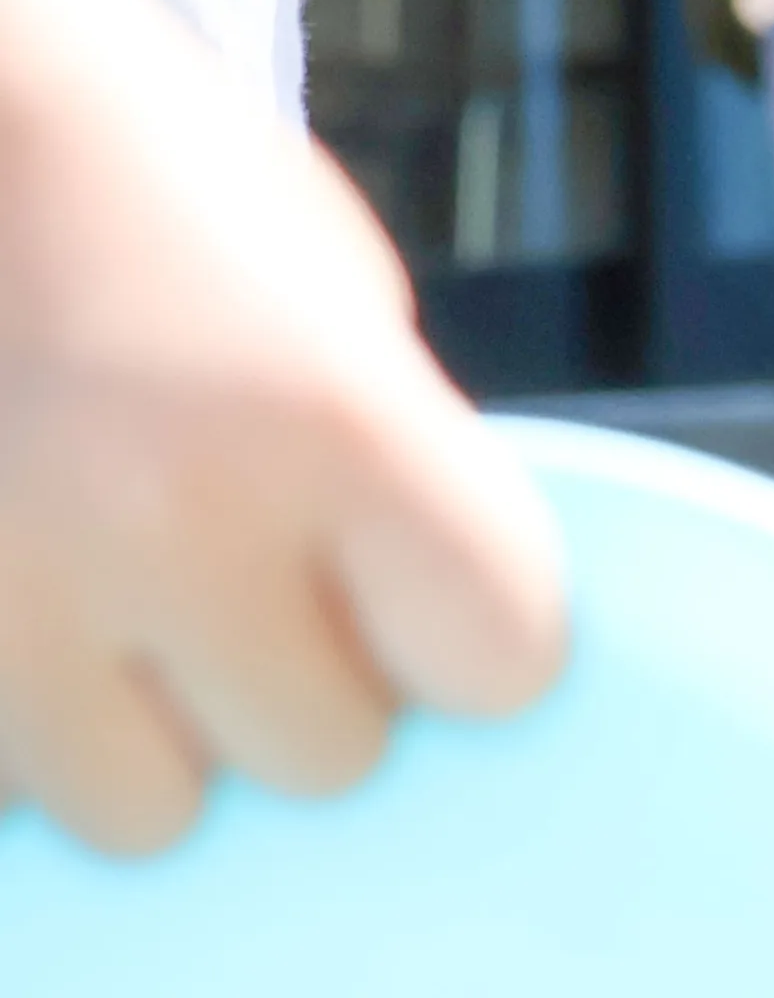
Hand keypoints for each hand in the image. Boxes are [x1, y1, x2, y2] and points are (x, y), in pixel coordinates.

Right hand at [0, 0, 566, 850]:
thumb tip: (430, 650)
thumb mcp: (325, 290)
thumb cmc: (137, 181)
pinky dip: (20, 727)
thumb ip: (391, 472)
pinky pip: (3, 796)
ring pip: (140, 815)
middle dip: (296, 688)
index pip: (500, 660)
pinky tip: (22, 599)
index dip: (470, 632)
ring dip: (139, 734)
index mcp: (322, 412)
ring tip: (102, 590)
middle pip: (323, 763)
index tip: (421, 587)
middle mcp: (158, 517)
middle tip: (235, 578)